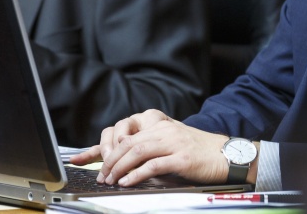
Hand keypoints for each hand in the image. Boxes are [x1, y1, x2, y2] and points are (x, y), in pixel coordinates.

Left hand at [69, 109, 231, 186]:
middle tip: (100, 175)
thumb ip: (150, 148)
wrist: (227, 155)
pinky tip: (127, 182)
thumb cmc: (199, 152)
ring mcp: (173, 143)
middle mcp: (164, 130)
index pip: (123, 134)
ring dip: (119, 168)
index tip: (80, 158)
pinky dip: (136, 174)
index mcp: (159, 125)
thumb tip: (122, 163)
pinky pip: (153, 165)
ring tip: (110, 180)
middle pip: (127, 142)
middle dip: (109, 160)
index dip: (100, 146)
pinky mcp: (182, 158)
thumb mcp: (172, 143)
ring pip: (137, 151)